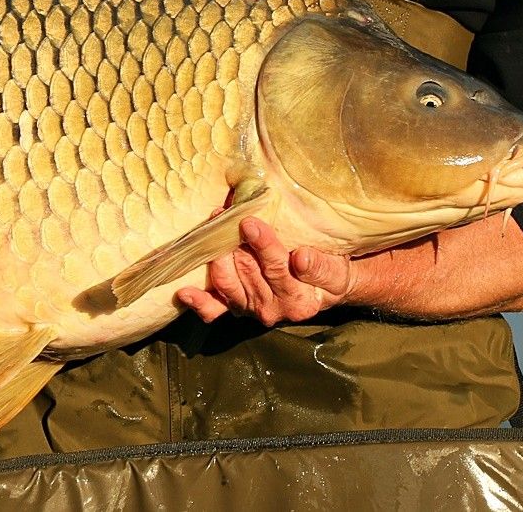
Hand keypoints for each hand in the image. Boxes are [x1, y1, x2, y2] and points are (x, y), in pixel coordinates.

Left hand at [175, 218, 353, 325]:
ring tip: (211, 227)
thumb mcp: (338, 272)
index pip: (277, 269)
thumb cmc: (331, 276)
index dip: (263, 245)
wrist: (325, 292)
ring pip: (227, 283)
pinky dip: (199, 301)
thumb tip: (302, 258)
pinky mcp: (236, 308)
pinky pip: (214, 309)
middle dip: (234, 242)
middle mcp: (272, 309)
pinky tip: (185, 291)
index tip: (250, 222)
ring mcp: (250, 310)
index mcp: (299, 301)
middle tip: (223, 213)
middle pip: (247, 272)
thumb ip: (323, 268)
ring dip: (217, 256)